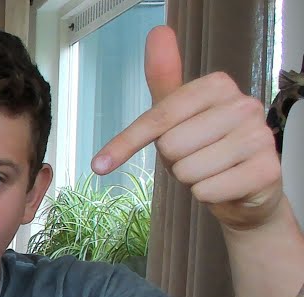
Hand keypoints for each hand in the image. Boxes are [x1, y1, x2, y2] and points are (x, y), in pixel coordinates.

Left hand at [93, 26, 281, 231]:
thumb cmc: (205, 146)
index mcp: (219, 86)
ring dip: (191, 178)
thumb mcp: (177, 113)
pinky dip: (207, 194)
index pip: (158, 117)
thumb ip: (164, 76)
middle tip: (195, 157)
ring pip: (188, 171)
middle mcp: (244, 105)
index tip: (100, 164)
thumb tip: (158, 31)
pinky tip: (225, 184)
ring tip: (210, 169)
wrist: (244, 187)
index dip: (127, 144)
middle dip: (174, 161)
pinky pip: (207, 191)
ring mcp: (260, 137)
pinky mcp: (266, 170)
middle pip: (171, 146)